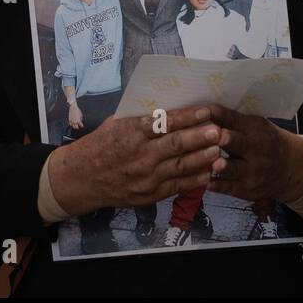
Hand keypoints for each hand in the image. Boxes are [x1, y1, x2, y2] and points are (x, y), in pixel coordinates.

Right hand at [47, 106, 221, 215]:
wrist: (82, 178)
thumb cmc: (101, 145)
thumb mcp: (117, 124)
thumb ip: (143, 119)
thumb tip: (171, 108)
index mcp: (132, 132)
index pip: (165, 122)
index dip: (188, 117)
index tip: (206, 111)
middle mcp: (141, 155)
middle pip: (176, 145)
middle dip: (200, 137)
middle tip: (219, 130)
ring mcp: (146, 177)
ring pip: (180, 166)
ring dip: (202, 158)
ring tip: (219, 150)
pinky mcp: (149, 194)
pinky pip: (177, 186)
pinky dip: (194, 179)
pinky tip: (209, 172)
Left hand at [206, 104, 302, 203]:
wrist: (291, 168)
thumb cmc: (267, 142)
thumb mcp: (256, 126)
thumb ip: (232, 121)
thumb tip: (202, 111)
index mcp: (254, 129)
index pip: (233, 119)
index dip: (219, 114)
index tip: (206, 111)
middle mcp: (254, 149)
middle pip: (238, 143)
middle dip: (227, 140)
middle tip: (217, 136)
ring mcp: (251, 170)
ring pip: (234, 168)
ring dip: (223, 166)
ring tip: (214, 164)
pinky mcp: (246, 188)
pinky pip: (229, 187)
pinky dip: (217, 185)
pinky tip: (206, 182)